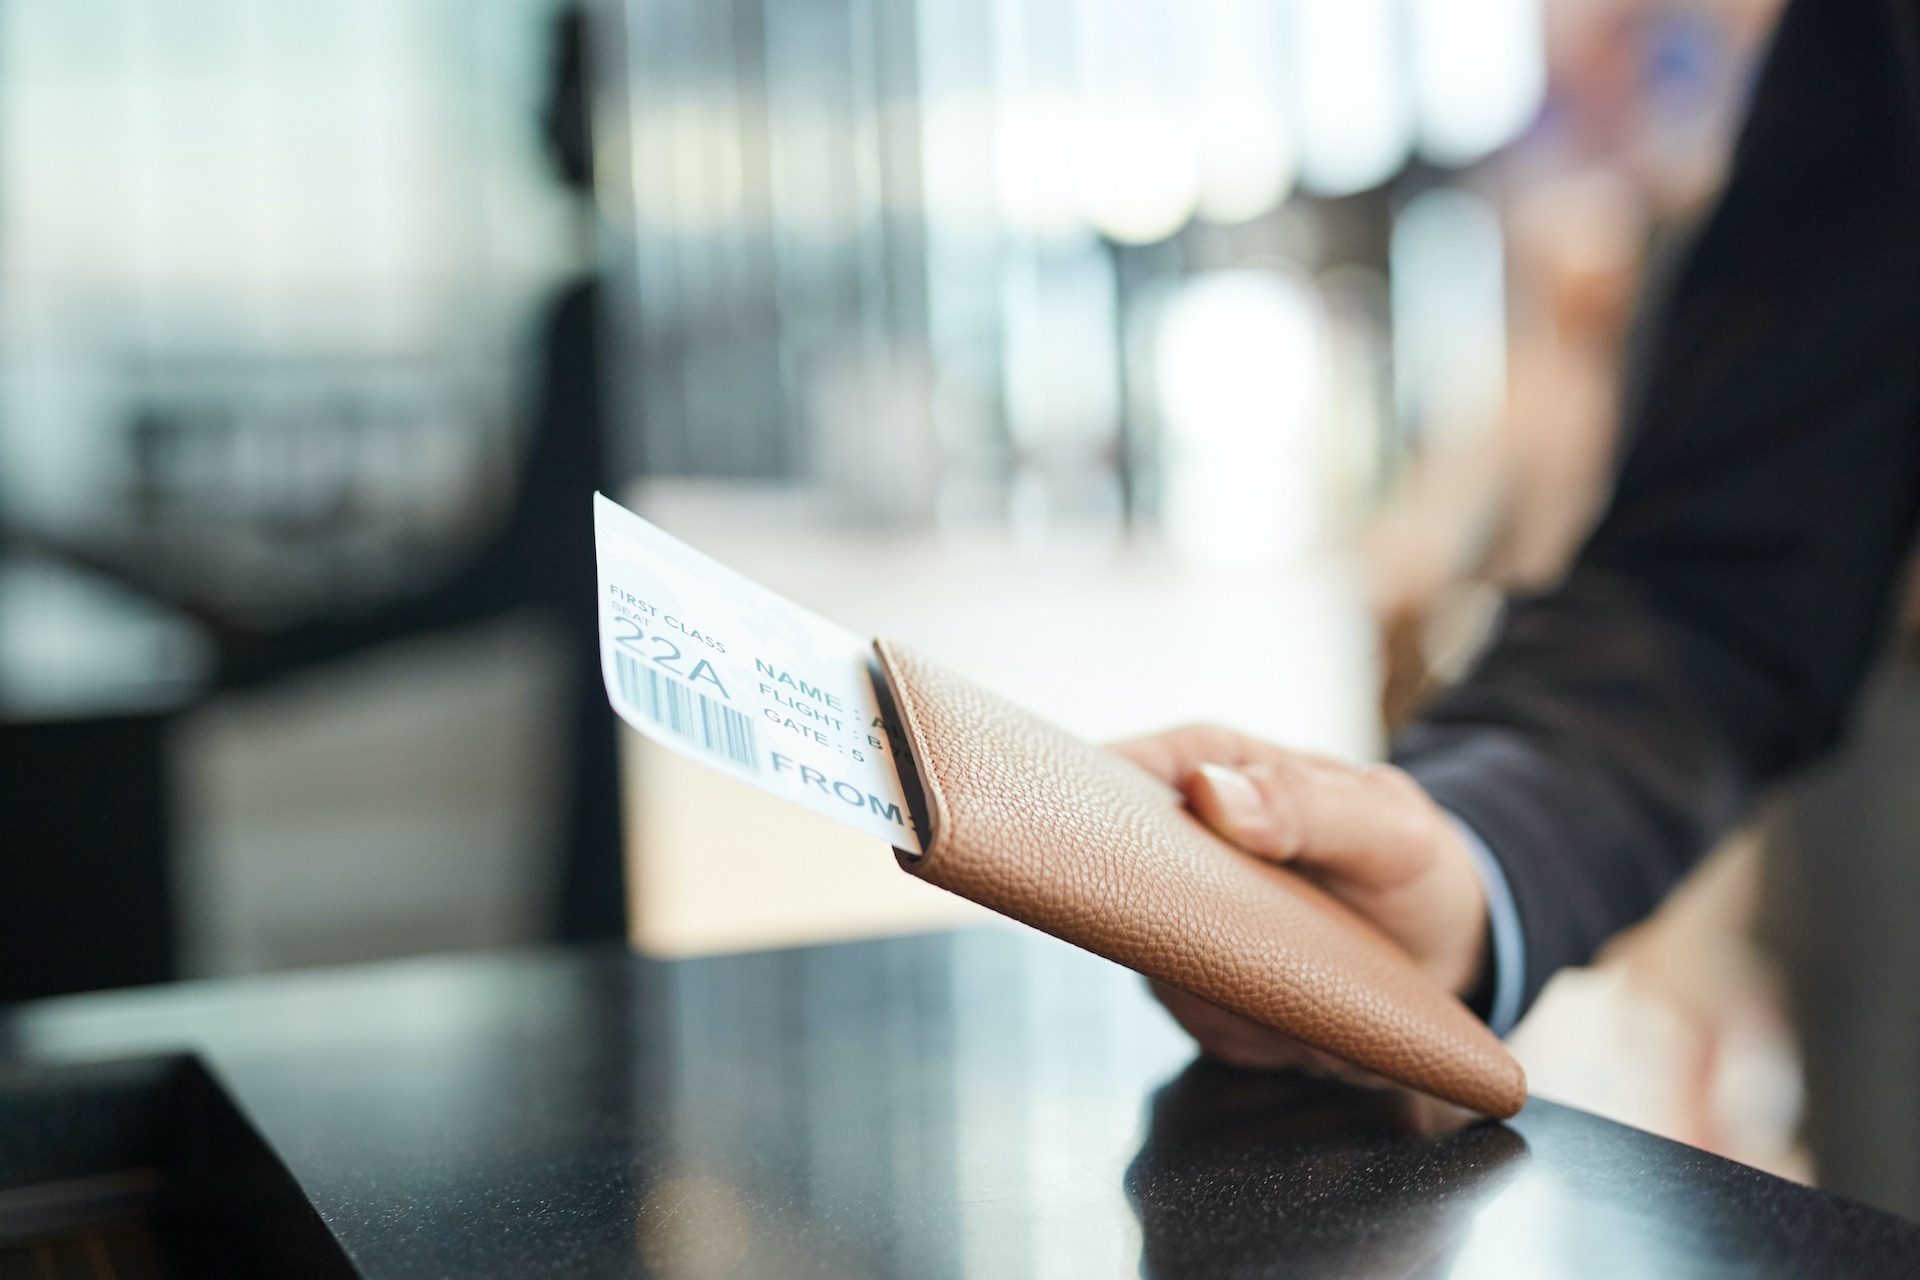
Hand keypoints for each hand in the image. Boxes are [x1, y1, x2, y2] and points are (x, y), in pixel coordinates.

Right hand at [1110, 725, 1489, 1072]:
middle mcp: (1173, 842)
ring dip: (1244, 999)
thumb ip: (1304, 804)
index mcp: (1204, 766)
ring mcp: (1173, 917)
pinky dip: (1260, 1035)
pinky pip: (1199, 1022)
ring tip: (1321, 983)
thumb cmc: (1411, 861)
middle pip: (1116, 892)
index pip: (1106, 779)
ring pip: (1161, 970)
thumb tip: (1207, 794)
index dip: (1099, 825)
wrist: (1439, 944)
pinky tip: (1309, 1016)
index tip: (1159, 880)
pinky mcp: (1190, 986)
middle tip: (1284, 956)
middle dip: (1197, 941)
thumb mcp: (1385, 825)